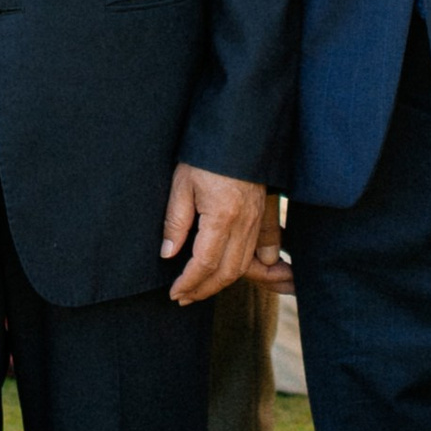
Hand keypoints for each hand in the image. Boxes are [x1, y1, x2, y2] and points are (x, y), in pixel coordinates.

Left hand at [160, 164, 271, 304]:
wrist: (239, 132)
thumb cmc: (206, 154)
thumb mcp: (182, 183)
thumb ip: (175, 221)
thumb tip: (168, 253)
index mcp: (222, 216)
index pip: (204, 263)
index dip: (189, 282)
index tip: (175, 293)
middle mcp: (243, 223)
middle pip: (226, 271)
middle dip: (204, 290)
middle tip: (184, 297)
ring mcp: (256, 220)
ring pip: (243, 265)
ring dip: (222, 282)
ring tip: (202, 288)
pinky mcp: (262, 214)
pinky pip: (261, 250)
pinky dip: (253, 267)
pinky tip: (244, 272)